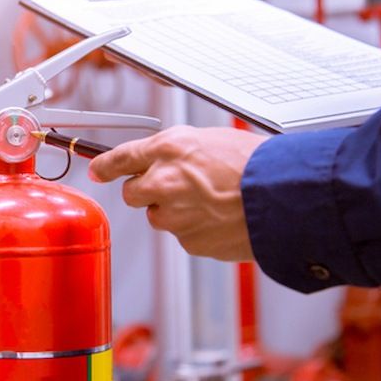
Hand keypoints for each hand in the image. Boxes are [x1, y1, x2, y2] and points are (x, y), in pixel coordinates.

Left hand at [89, 125, 268, 261]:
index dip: (105, 166)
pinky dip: (197, 229)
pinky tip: (221, 218)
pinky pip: (184, 236)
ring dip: (175, 212)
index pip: (120, 158)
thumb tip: (161, 161)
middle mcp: (163, 181)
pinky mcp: (189, 240)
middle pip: (132, 193)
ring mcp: (174, 214)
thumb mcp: (210, 140)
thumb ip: (177, 152)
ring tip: (210, 202)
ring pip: (158, 216)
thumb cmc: (257, 164)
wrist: (284, 197)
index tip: (96, 170)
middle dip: (147, 192)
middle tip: (176, 188)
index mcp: (168, 149)